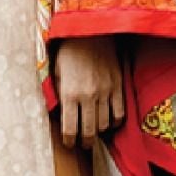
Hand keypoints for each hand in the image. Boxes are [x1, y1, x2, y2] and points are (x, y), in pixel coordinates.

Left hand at [52, 34, 123, 149]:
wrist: (91, 31)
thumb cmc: (69, 50)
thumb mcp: (55, 72)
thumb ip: (58, 94)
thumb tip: (59, 114)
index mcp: (69, 94)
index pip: (70, 129)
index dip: (69, 141)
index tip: (69, 143)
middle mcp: (88, 96)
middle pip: (90, 132)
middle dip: (86, 142)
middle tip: (84, 144)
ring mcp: (106, 92)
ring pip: (106, 125)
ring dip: (100, 132)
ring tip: (95, 131)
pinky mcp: (118, 86)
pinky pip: (120, 113)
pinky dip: (115, 122)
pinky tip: (109, 121)